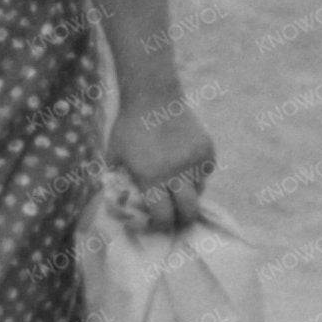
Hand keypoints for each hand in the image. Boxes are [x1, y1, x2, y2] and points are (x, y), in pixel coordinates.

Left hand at [103, 99, 215, 232]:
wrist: (153, 96)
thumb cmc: (128, 128)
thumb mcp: (114, 157)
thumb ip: (118, 183)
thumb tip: (124, 207)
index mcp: (151, 177)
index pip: (163, 216)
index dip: (160, 225)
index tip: (155, 224)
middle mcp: (177, 173)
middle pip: (189, 211)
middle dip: (183, 219)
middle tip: (176, 217)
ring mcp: (195, 161)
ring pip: (198, 190)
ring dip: (188, 192)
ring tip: (175, 181)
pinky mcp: (208, 151)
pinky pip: (205, 172)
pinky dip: (196, 173)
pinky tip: (182, 161)